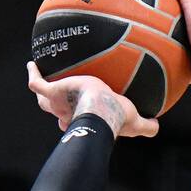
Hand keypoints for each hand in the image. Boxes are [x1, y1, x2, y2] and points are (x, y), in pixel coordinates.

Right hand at [25, 62, 158, 137]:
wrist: (100, 110)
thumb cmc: (116, 119)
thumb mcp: (135, 122)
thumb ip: (147, 126)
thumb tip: (158, 127)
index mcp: (84, 122)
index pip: (77, 123)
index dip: (77, 121)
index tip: (82, 114)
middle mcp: (67, 116)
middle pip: (57, 113)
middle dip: (57, 109)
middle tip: (60, 98)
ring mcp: (57, 104)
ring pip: (43, 100)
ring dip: (41, 90)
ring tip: (39, 77)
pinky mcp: (51, 91)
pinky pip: (36, 82)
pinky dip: (33, 74)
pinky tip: (32, 63)